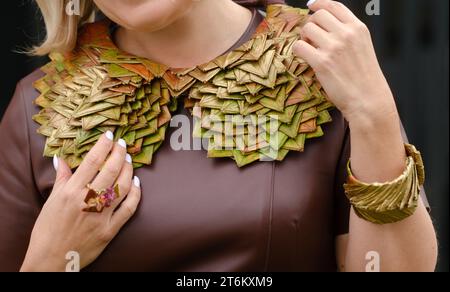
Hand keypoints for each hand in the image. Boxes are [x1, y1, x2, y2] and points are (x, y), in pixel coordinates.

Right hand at [20, 131, 140, 271]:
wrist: (51, 259)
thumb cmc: (48, 229)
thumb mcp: (51, 201)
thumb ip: (61, 178)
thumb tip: (61, 158)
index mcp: (70, 192)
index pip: (91, 161)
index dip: (103, 145)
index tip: (110, 135)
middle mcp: (87, 202)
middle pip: (110, 171)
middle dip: (119, 153)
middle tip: (123, 144)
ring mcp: (100, 216)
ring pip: (122, 187)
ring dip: (129, 170)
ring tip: (129, 160)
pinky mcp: (110, 230)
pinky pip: (129, 209)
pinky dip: (135, 194)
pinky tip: (136, 183)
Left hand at [293, 0, 397, 124]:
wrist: (368, 100)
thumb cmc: (365, 78)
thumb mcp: (363, 47)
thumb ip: (348, 34)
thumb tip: (327, 25)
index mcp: (358, 28)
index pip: (334, 5)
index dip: (319, 3)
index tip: (311, 5)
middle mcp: (346, 34)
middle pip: (317, 15)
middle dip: (310, 23)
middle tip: (310, 36)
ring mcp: (333, 47)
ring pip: (306, 28)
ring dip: (303, 37)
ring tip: (309, 48)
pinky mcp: (321, 62)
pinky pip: (299, 46)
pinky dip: (298, 51)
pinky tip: (304, 57)